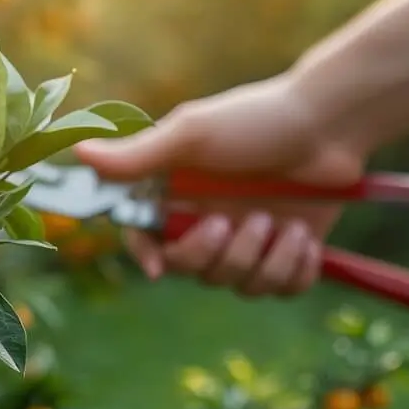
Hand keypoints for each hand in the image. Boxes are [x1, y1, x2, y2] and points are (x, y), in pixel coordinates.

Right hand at [72, 73, 366, 297]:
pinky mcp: (289, 252)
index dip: (147, 257)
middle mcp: (207, 219)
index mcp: (177, 193)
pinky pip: (282, 289)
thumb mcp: (192, 133)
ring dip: (265, 259)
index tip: (160, 268)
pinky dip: (295, 270)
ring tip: (286, 223)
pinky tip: (305, 239)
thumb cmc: (257, 119)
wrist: (330, 124)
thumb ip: (138, 154)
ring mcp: (249, 239)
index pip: (144, 238)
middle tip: (248, 219)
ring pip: (240, 285)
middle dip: (221, 253)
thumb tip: (78, 153)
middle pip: (194, 270)